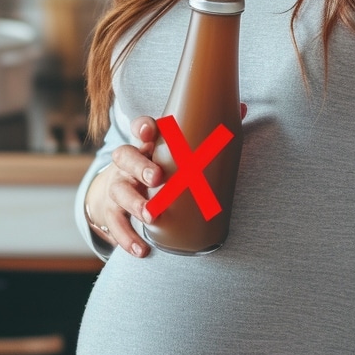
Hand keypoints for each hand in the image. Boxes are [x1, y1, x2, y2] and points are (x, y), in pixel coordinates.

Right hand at [87, 105, 247, 258]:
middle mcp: (126, 163)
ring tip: (152, 216)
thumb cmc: (155, 164)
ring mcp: (117, 186)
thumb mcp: (173, 148)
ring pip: (119, 191)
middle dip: (140, 166)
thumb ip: (207, 129)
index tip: (152, 131)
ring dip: (135, 203)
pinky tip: (143, 249)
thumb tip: (243, 106)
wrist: (116, 190)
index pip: (139, 129)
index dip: (143, 127)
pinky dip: (127, 237)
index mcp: (144, 144)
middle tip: (157, 177)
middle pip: (125, 157)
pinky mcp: (111, 211)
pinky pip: (116, 224)